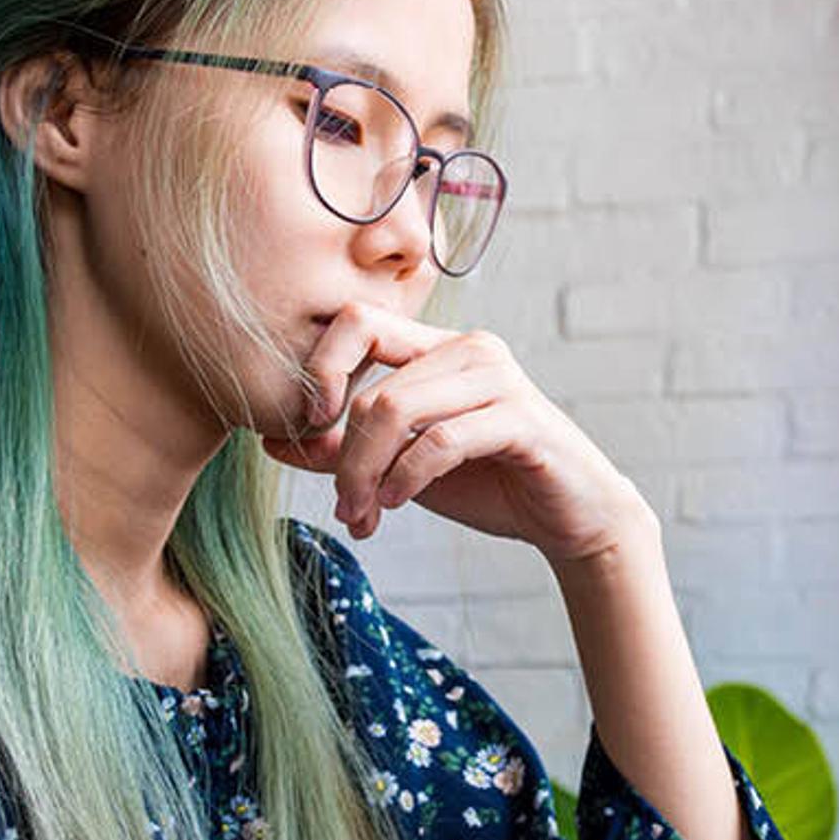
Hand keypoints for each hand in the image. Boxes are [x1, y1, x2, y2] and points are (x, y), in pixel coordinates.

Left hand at [261, 302, 647, 564]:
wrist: (568, 518)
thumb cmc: (488, 483)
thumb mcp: (400, 466)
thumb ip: (342, 450)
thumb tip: (270, 442)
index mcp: (438, 347)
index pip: (358, 321)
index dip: (320, 368)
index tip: (309, 426)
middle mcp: (469, 349)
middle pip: (372, 386)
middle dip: (343, 455)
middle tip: (344, 506)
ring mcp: (498, 379)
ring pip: (397, 409)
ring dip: (367, 472)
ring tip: (365, 514)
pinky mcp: (520, 419)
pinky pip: (441, 439)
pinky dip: (407, 477)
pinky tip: (397, 504)